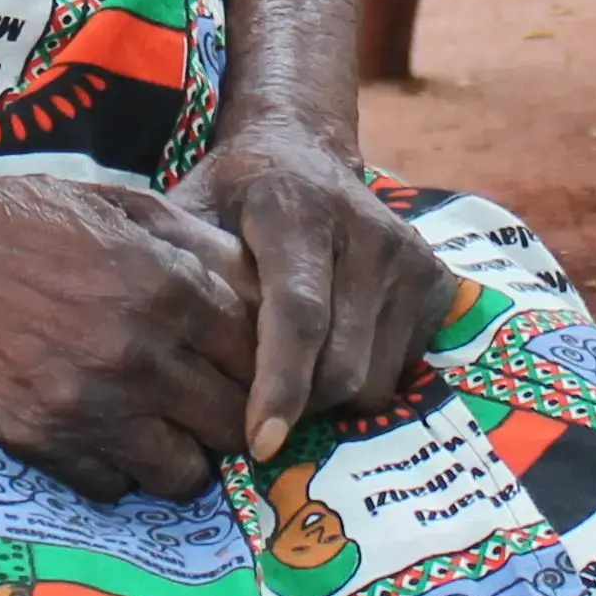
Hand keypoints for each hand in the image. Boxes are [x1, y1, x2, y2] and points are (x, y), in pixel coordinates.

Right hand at [0, 173, 259, 505]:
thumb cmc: (21, 219)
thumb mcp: (118, 205)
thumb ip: (193, 244)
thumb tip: (253, 283)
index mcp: (169, 287)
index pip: (260, 358)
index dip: (253, 364)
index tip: (234, 366)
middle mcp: (142, 354)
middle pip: (234, 424)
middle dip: (225, 416)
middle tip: (201, 404)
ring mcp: (94, 406)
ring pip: (184, 473)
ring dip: (176, 454)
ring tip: (153, 428)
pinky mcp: (46, 442)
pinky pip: (113, 488)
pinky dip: (112, 468)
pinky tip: (96, 433)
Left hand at [180, 128, 453, 461]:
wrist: (303, 151)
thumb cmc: (234, 196)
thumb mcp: (192, 213)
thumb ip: (179, 274)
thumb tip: (157, 359)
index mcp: (296, 208)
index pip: (298, 315)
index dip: (279, 385)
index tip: (258, 443)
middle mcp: (366, 230)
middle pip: (340, 364)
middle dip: (298, 406)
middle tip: (255, 412)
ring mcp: (410, 258)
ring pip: (375, 379)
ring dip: (329, 401)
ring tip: (289, 378)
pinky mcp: (438, 282)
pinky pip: (401, 371)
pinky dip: (362, 381)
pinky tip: (328, 355)